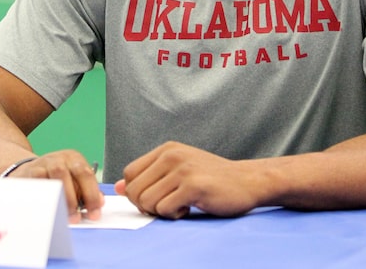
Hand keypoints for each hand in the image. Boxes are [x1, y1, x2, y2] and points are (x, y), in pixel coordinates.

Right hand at [4, 150, 102, 223]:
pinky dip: (46, 197)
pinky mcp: (31, 171)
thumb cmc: (55, 180)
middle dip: (76, 198)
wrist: (28, 172)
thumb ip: (87, 192)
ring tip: (64, 216)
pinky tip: (49, 209)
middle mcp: (61, 158)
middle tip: (77, 218)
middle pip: (74, 173)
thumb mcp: (72, 181)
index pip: (87, 174)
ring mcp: (45, 163)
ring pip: (57, 177)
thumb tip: (100, 203)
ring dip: (62, 198)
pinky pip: (40, 183)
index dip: (92, 195)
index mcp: (74, 159)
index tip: (94, 214)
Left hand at [114, 141, 260, 218]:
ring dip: (161, 211)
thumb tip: (117, 187)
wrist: (247, 181)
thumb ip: (149, 177)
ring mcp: (183, 169)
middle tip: (167, 205)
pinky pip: (165, 209)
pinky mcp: (193, 186)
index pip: (129, 174)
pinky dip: (174, 215)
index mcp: (166, 149)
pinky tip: (189, 208)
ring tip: (180, 204)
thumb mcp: (178, 171)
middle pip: (134, 190)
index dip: (136, 192)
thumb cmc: (211, 179)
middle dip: (146, 206)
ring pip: (147, 201)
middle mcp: (172, 155)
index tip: (155, 198)